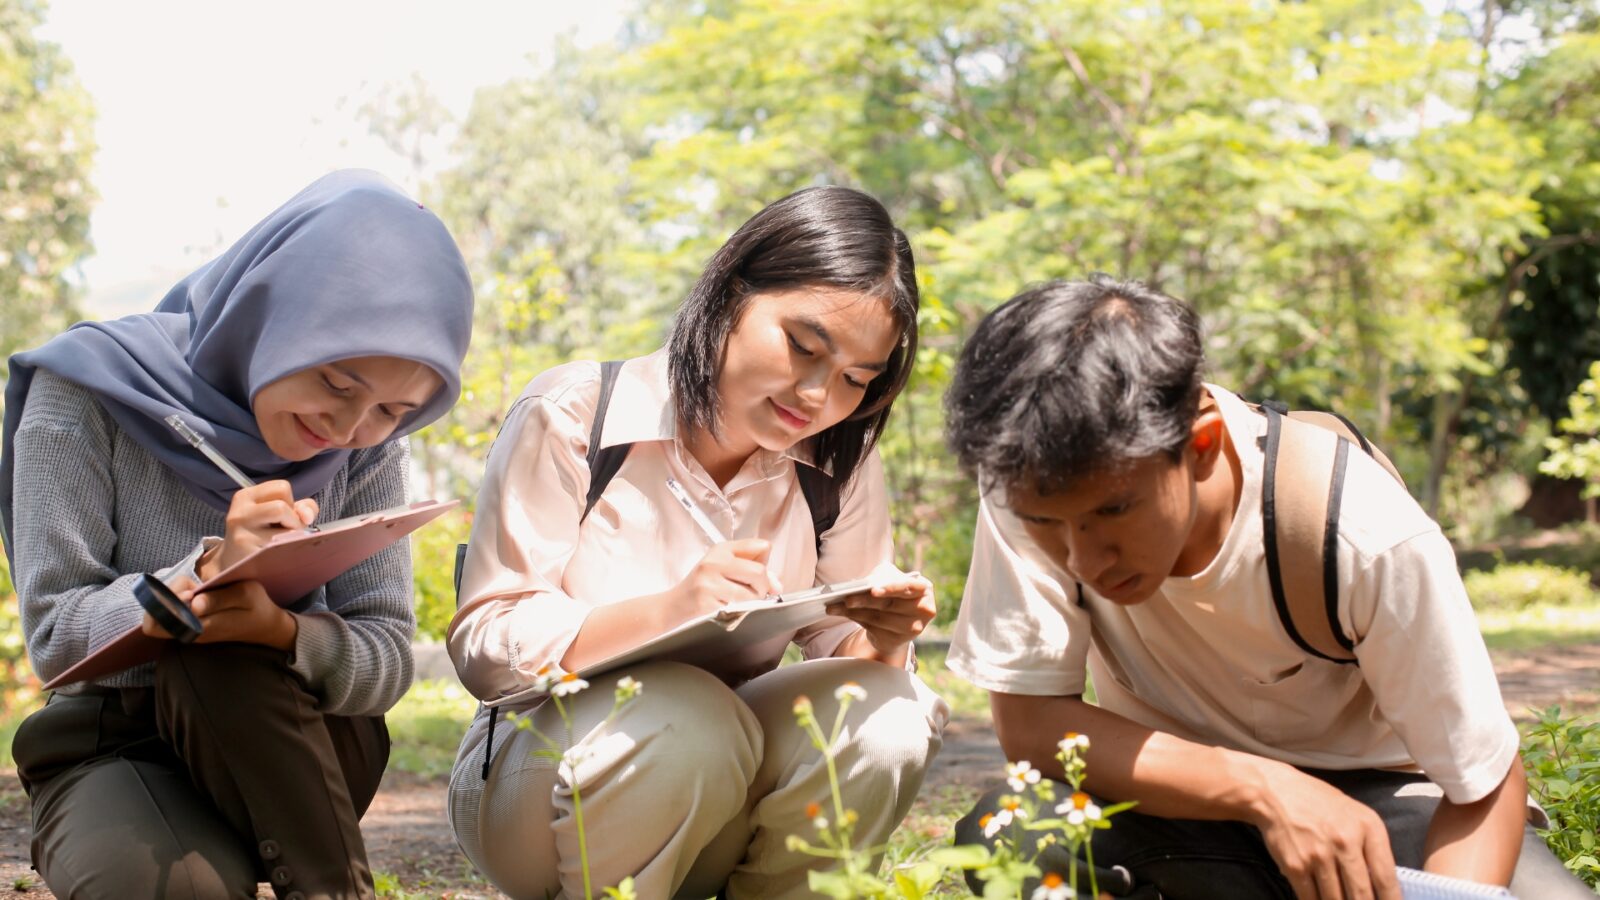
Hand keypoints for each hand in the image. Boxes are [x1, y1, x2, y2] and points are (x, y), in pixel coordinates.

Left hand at [141, 580, 297, 650]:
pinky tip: (198, 594)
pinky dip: (179, 598)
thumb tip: (192, 603)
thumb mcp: (245, 595)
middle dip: (165, 595)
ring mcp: (188, 631)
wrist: (267, 627)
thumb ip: (218, 598)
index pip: (156, 624)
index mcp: (199, 627)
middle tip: (191, 586)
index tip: (188, 591)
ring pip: (161, 614)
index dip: (163, 603)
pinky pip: (171, 612)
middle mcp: (188, 632)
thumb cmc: (257, 607)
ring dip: (173, 595)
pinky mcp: (191, 626)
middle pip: (152, 619)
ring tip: (199, 589)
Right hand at [199, 480, 317, 578]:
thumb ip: (301, 507)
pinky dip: (289, 550)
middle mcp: (240, 513)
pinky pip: (282, 549)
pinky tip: (279, 553)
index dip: (291, 501)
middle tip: (285, 531)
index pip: (282, 487)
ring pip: (284, 529)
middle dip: (293, 520)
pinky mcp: (249, 555)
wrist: (234, 562)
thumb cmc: (262, 533)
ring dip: (293, 536)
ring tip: (282, 542)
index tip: (283, 515)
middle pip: (281, 507)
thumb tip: (308, 516)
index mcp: (245, 496)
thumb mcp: (276, 513)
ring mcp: (242, 535)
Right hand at [666, 539, 781, 622]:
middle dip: (762, 587)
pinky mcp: (707, 602)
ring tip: (738, 602)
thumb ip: (751, 569)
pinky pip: (738, 608)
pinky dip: (739, 611)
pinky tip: (727, 608)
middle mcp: (715, 562)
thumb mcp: (723, 568)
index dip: (767, 564)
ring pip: (751, 593)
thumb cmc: (702, 587)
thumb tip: (777, 584)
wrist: (674, 605)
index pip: (761, 546)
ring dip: (752, 602)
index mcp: (722, 549)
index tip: (763, 578)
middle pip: (758, 571)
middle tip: (754, 593)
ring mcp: (710, 582)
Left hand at [825, 572, 935, 656]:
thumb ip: (882, 578)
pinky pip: (871, 629)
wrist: (898, 617)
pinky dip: (854, 619)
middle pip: (889, 605)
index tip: (873, 590)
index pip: (908, 587)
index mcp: (924, 589)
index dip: (891, 588)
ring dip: (853, 612)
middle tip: (846, 598)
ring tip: (833, 606)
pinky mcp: (896, 641)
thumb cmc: (894, 592)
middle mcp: (922, 610)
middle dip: (864, 601)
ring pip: (878, 618)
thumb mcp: (891, 579)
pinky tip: (840, 613)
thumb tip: (860, 585)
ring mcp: (911, 629)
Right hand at [1250, 765, 1400, 899]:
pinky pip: (1311, 898)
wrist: (1274, 792)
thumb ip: (1370, 845)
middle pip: (1362, 894)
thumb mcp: (1354, 814)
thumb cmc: (1318, 802)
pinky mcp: (1296, 866)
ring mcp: (1319, 855)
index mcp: (1368, 827)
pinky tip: (1319, 899)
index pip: (1386, 877)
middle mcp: (1345, 842)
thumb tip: (1380, 885)